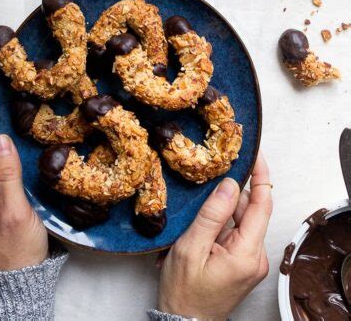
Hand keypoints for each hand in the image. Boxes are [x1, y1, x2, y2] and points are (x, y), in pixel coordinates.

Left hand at [0, 134, 48, 270]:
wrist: (27, 278)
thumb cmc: (18, 252)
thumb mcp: (14, 212)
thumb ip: (6, 176)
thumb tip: (0, 140)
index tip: (3, 129)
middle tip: (14, 136)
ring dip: (5, 158)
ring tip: (20, 146)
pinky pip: (0, 178)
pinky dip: (10, 169)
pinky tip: (22, 163)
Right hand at [158, 152, 272, 320]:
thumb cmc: (184, 292)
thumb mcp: (191, 249)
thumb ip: (212, 215)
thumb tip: (229, 185)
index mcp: (246, 253)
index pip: (263, 204)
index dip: (261, 176)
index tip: (256, 154)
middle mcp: (255, 256)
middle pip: (252, 209)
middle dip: (234, 191)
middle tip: (216, 172)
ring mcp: (250, 259)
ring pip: (243, 219)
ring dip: (226, 207)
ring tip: (203, 201)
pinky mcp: (243, 261)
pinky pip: (237, 231)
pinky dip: (224, 220)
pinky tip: (205, 220)